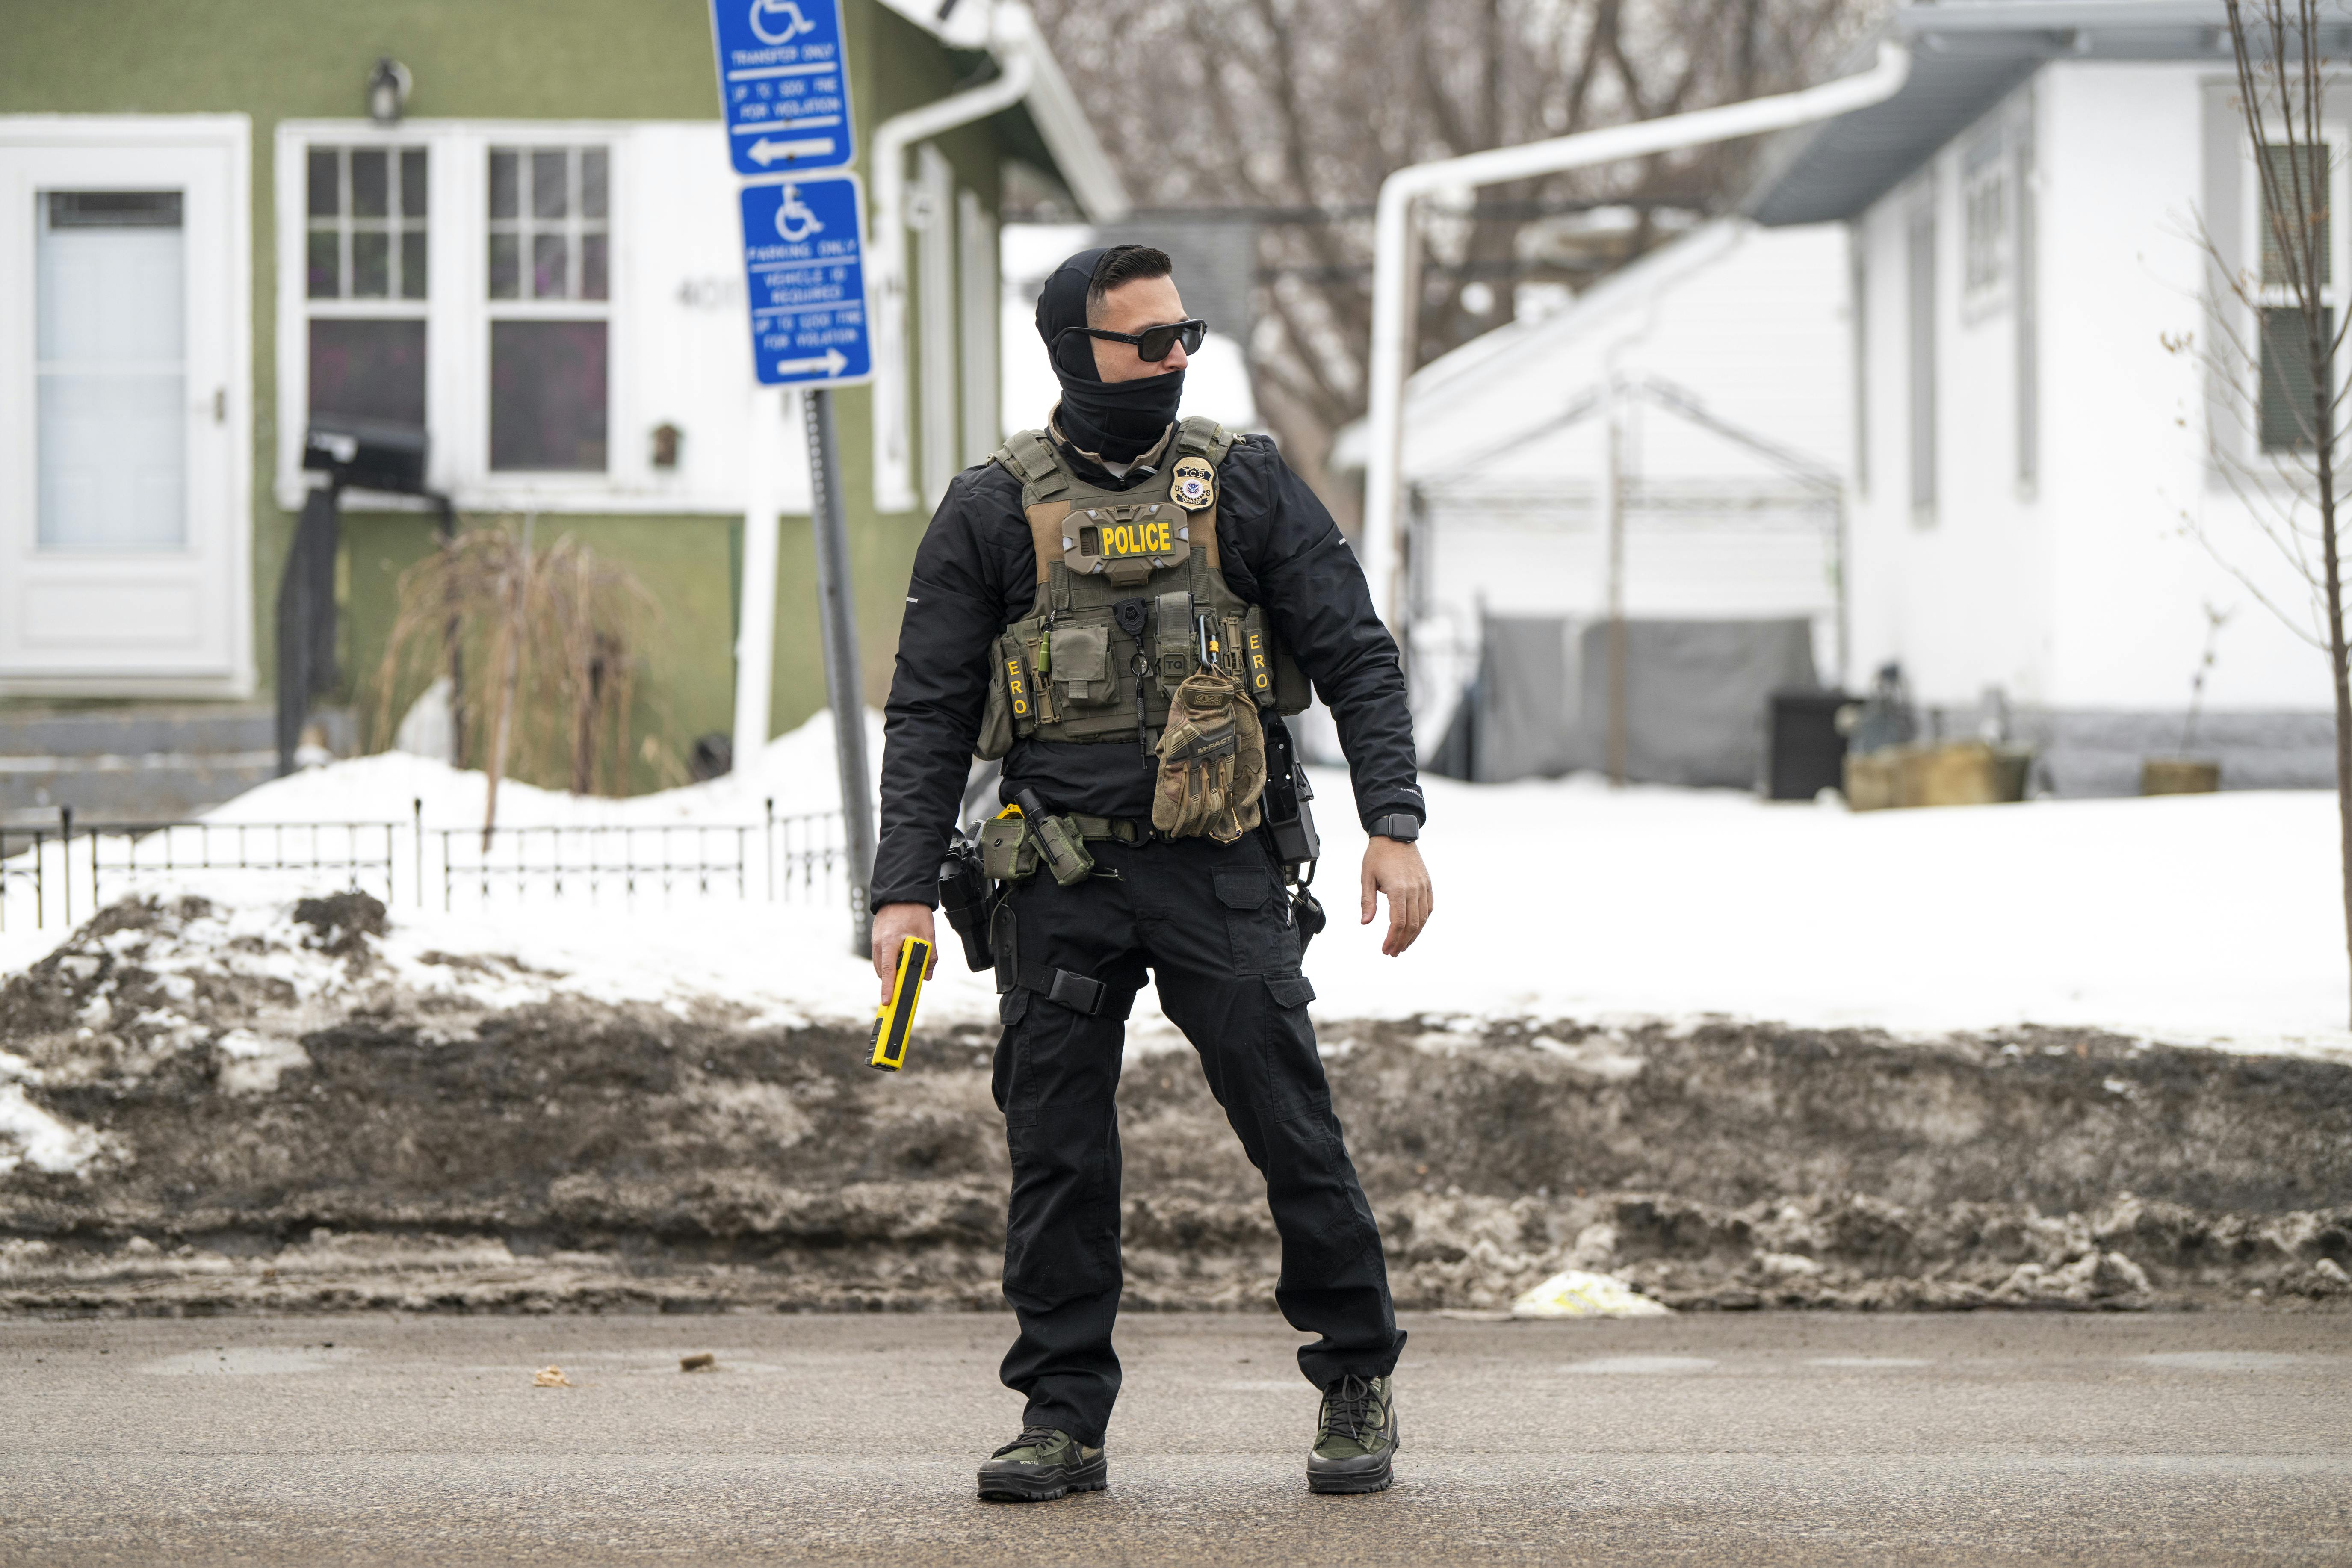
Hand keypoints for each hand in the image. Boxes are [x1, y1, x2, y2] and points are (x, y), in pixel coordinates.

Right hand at [871, 902, 938, 1001]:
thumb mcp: (928, 934)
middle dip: (892, 983)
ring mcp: (875, 941)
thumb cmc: (915, 912)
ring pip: (882, 966)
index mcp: (891, 941)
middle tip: (902, 991)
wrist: (901, 894)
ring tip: (905, 972)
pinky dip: (890, 964)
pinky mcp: (876, 940)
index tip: (888, 1001)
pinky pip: (881, 959)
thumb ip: (930, 956)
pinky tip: (901, 961)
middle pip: (883, 972)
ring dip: (892, 973)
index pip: (889, 970)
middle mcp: (879, 943)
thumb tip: (927, 976)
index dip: (888, 988)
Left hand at [1360, 837, 1432, 956]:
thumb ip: (1367, 901)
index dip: (1392, 939)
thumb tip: (1365, 923)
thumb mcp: (1367, 877)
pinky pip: (1428, 908)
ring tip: (1402, 946)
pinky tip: (1414, 930)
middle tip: (1393, 953)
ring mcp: (1423, 887)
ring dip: (1413, 936)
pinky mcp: (1427, 884)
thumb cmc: (1378, 855)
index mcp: (1398, 889)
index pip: (1398, 922)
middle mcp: (1414, 890)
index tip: (1385, 950)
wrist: (1395, 834)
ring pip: (1422, 919)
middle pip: (1412, 925)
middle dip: (1402, 942)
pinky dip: (1422, 922)